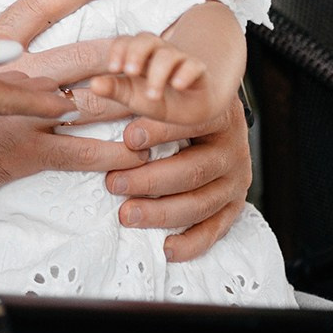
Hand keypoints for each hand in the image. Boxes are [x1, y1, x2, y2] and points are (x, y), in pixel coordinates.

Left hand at [83, 34, 215, 123]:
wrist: (193, 106)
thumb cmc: (158, 98)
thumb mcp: (133, 97)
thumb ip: (114, 89)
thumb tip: (93, 84)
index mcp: (139, 57)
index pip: (126, 41)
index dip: (119, 50)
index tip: (114, 69)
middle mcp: (158, 53)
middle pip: (146, 39)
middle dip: (136, 53)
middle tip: (130, 72)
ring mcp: (180, 60)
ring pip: (168, 54)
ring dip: (158, 72)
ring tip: (153, 95)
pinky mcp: (198, 71)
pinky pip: (194, 65)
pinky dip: (185, 73)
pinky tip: (177, 85)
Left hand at [106, 99, 254, 261]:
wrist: (212, 109)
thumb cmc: (179, 99)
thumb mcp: (162, 86)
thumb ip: (131, 87)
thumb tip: (96, 85)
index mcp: (218, 114)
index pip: (192, 123)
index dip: (160, 131)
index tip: (128, 138)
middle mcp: (232, 148)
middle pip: (193, 170)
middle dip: (150, 181)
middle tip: (113, 183)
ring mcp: (236, 179)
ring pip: (201, 202)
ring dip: (161, 213)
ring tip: (125, 214)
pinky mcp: (233, 203)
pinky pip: (216, 229)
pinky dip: (192, 242)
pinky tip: (166, 248)